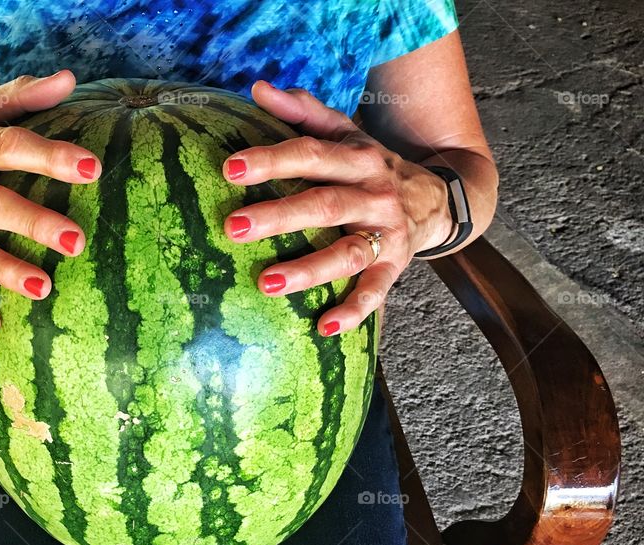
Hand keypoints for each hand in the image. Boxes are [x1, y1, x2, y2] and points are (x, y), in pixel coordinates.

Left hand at [221, 80, 452, 335]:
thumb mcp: (346, 134)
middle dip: (280, 216)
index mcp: (357, 158)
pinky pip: (375, 292)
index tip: (230, 168)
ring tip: (266, 283)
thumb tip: (257, 88)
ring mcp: (387, 234)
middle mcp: (374, 195)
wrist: (440, 198)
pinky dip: (354, 311)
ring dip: (308, 269)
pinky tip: (324, 328)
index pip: (311, 155)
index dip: (273, 159)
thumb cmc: (373, 167)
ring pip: (347, 252)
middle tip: (234, 226)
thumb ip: (303, 113)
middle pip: (324, 204)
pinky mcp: (395, 267)